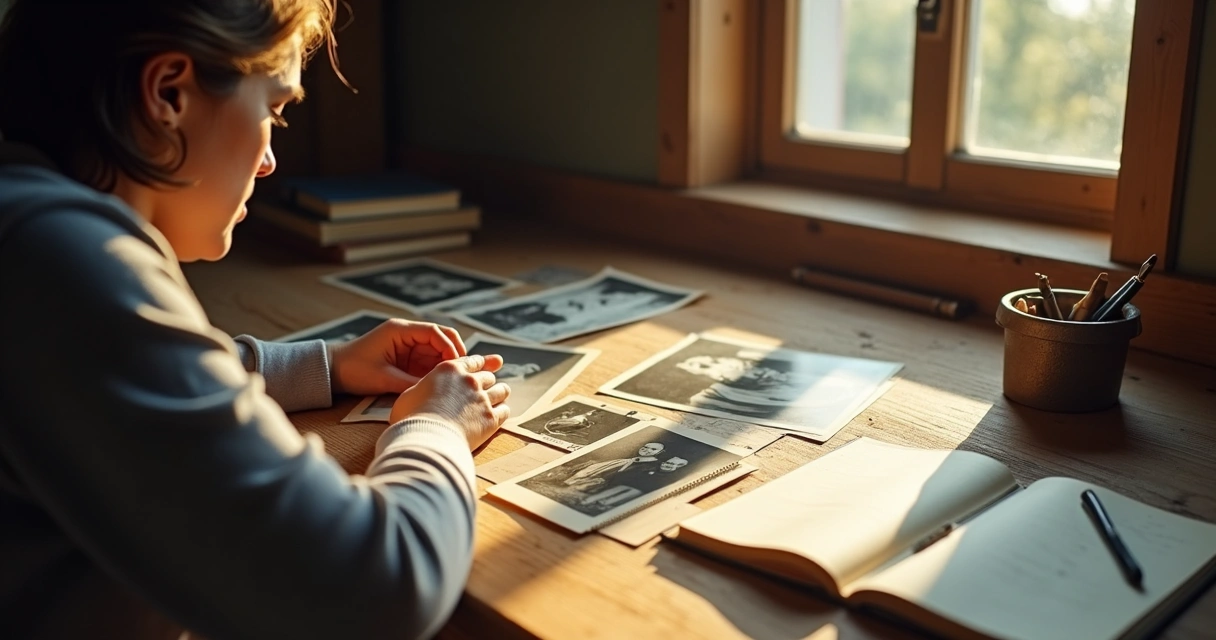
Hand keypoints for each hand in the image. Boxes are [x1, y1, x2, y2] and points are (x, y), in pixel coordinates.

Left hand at [327, 319, 465, 396]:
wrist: (332, 371)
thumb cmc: (354, 370)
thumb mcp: (384, 378)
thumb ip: (412, 382)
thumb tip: (437, 388)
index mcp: (400, 330)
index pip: (435, 332)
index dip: (449, 347)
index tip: (457, 364)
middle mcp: (406, 334)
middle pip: (440, 338)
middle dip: (453, 353)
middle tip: (462, 372)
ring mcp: (407, 345)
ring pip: (437, 350)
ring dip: (446, 363)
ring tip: (455, 379)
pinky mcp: (406, 356)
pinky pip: (427, 360)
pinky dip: (436, 369)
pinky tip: (442, 381)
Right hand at [389, 354, 510, 449]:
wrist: (426, 438)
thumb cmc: (411, 417)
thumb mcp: (410, 394)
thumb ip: (424, 388)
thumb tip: (423, 392)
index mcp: (450, 370)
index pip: (471, 361)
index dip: (480, 363)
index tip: (485, 365)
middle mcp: (469, 381)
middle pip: (488, 376)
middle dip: (488, 381)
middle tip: (488, 386)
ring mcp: (482, 399)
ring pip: (501, 390)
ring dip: (500, 393)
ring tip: (500, 396)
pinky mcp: (490, 418)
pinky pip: (505, 411)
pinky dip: (503, 411)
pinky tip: (499, 415)